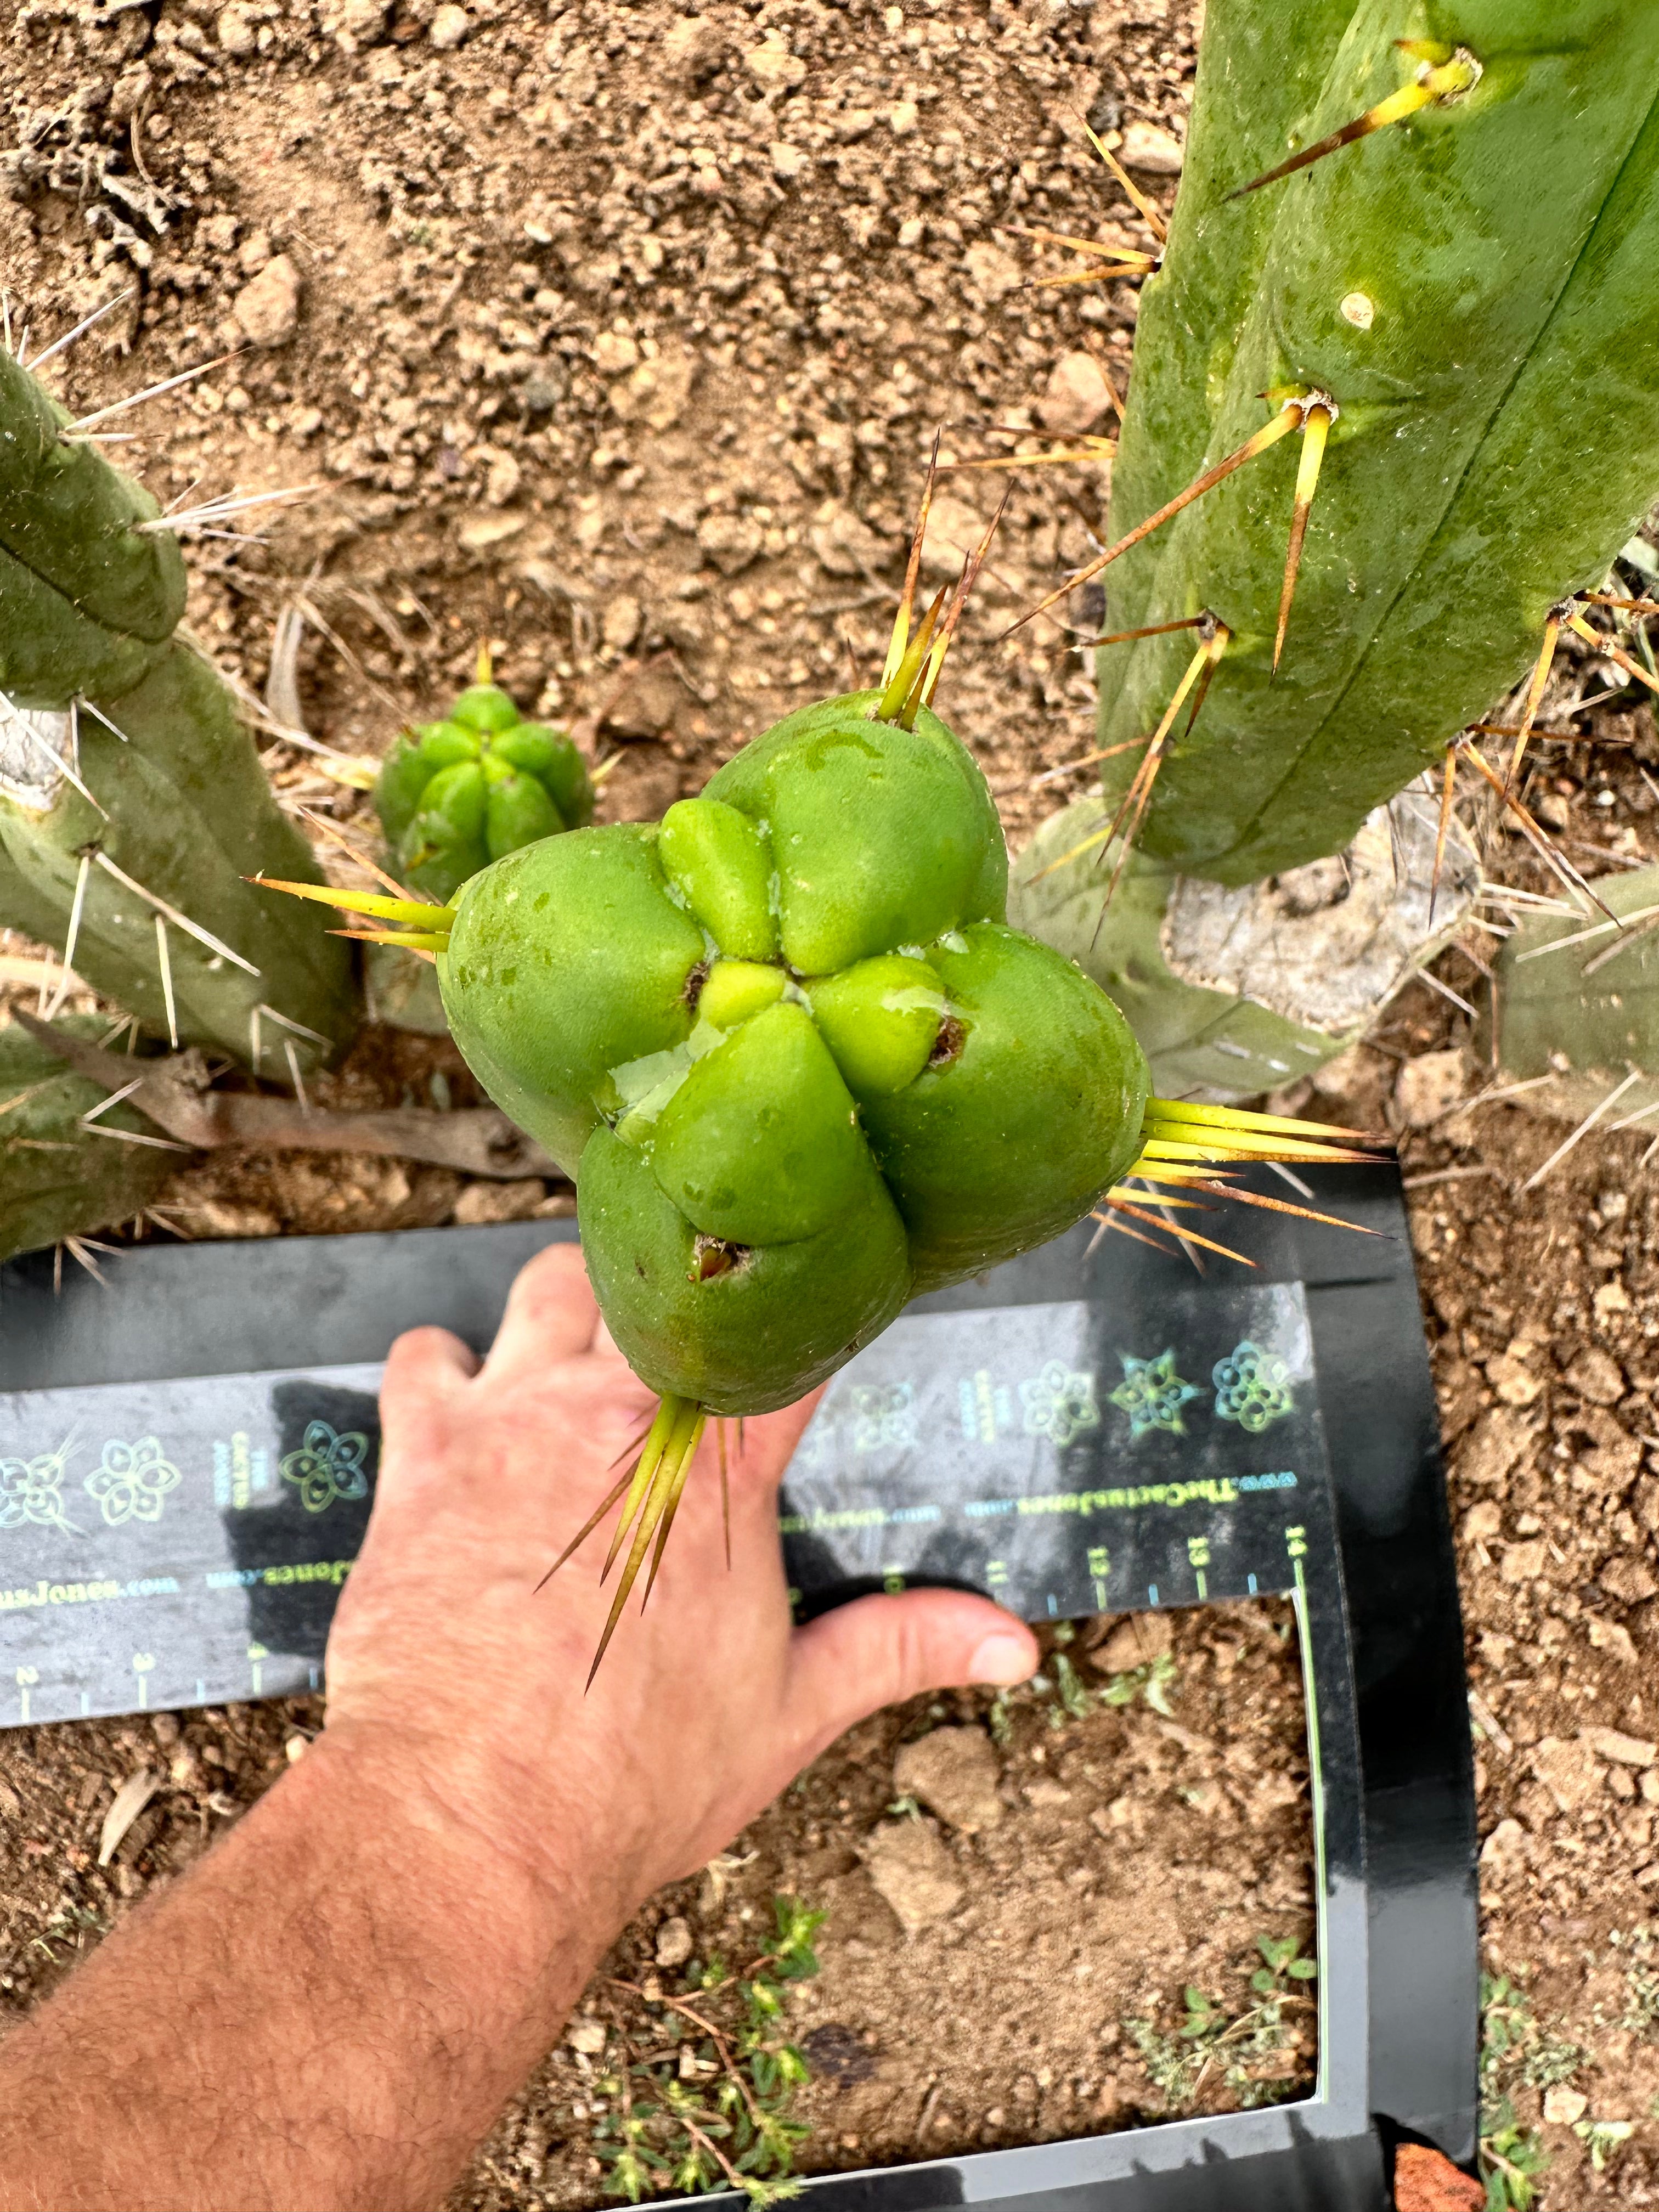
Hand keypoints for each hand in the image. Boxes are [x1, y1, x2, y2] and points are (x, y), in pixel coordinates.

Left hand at [322, 1242, 1038, 1926]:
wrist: (470, 1818)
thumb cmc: (631, 1776)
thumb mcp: (790, 1712)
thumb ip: (902, 1648)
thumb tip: (1014, 1646)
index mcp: (723, 1469)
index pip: (789, 1342)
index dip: (801, 1326)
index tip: (802, 1329)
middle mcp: (620, 1414)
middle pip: (661, 1284)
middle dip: (672, 1309)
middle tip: (673, 1355)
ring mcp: (513, 1417)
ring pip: (547, 1286)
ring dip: (565, 1312)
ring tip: (574, 1363)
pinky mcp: (424, 1449)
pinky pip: (424, 1353)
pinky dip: (443, 1367)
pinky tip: (461, 1408)